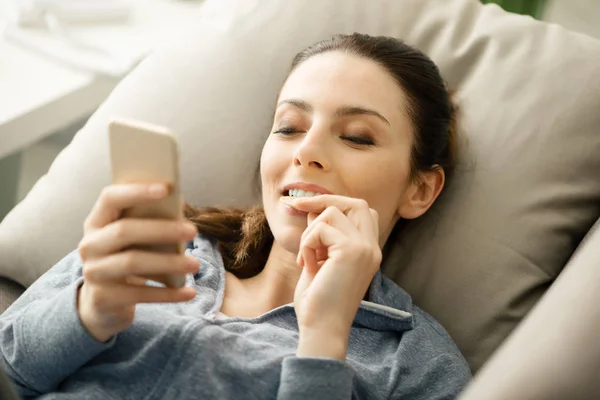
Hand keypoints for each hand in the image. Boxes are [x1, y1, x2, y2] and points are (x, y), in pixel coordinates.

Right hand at [76, 184, 198, 342]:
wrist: (103, 302)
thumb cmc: (127, 257)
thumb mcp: (133, 239)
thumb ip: (148, 220)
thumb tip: (178, 203)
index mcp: (96, 222)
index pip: (110, 198)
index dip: (137, 191)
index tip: (167, 188)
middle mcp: (89, 245)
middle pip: (124, 231)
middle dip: (162, 229)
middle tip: (193, 231)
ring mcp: (94, 273)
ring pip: (132, 262)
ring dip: (169, 262)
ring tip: (196, 264)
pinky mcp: (104, 299)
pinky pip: (140, 294)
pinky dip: (168, 294)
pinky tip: (189, 292)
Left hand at [281, 195, 381, 358]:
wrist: (322, 329)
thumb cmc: (318, 301)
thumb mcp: (318, 260)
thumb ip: (320, 236)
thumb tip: (312, 210)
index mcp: (369, 251)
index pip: (362, 211)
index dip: (336, 204)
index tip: (305, 208)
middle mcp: (372, 248)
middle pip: (356, 203)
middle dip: (325, 201)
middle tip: (297, 207)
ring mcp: (365, 249)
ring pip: (332, 213)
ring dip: (310, 232)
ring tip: (306, 258)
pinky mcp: (351, 251)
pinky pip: (320, 229)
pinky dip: (306, 244)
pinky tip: (307, 264)